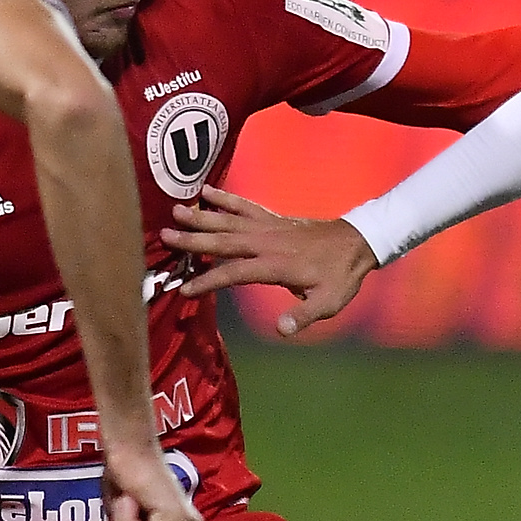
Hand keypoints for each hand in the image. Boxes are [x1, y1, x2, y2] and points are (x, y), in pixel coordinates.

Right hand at [159, 188, 375, 334]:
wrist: (356, 243)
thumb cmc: (340, 277)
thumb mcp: (328, 303)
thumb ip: (303, 316)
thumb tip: (281, 330)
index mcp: (275, 265)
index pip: (234, 272)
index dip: (208, 281)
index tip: (184, 288)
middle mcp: (267, 242)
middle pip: (223, 240)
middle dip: (193, 239)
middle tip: (164, 236)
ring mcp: (268, 226)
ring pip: (229, 219)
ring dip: (201, 215)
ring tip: (175, 210)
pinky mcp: (272, 218)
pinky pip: (244, 205)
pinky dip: (225, 197)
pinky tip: (205, 191)